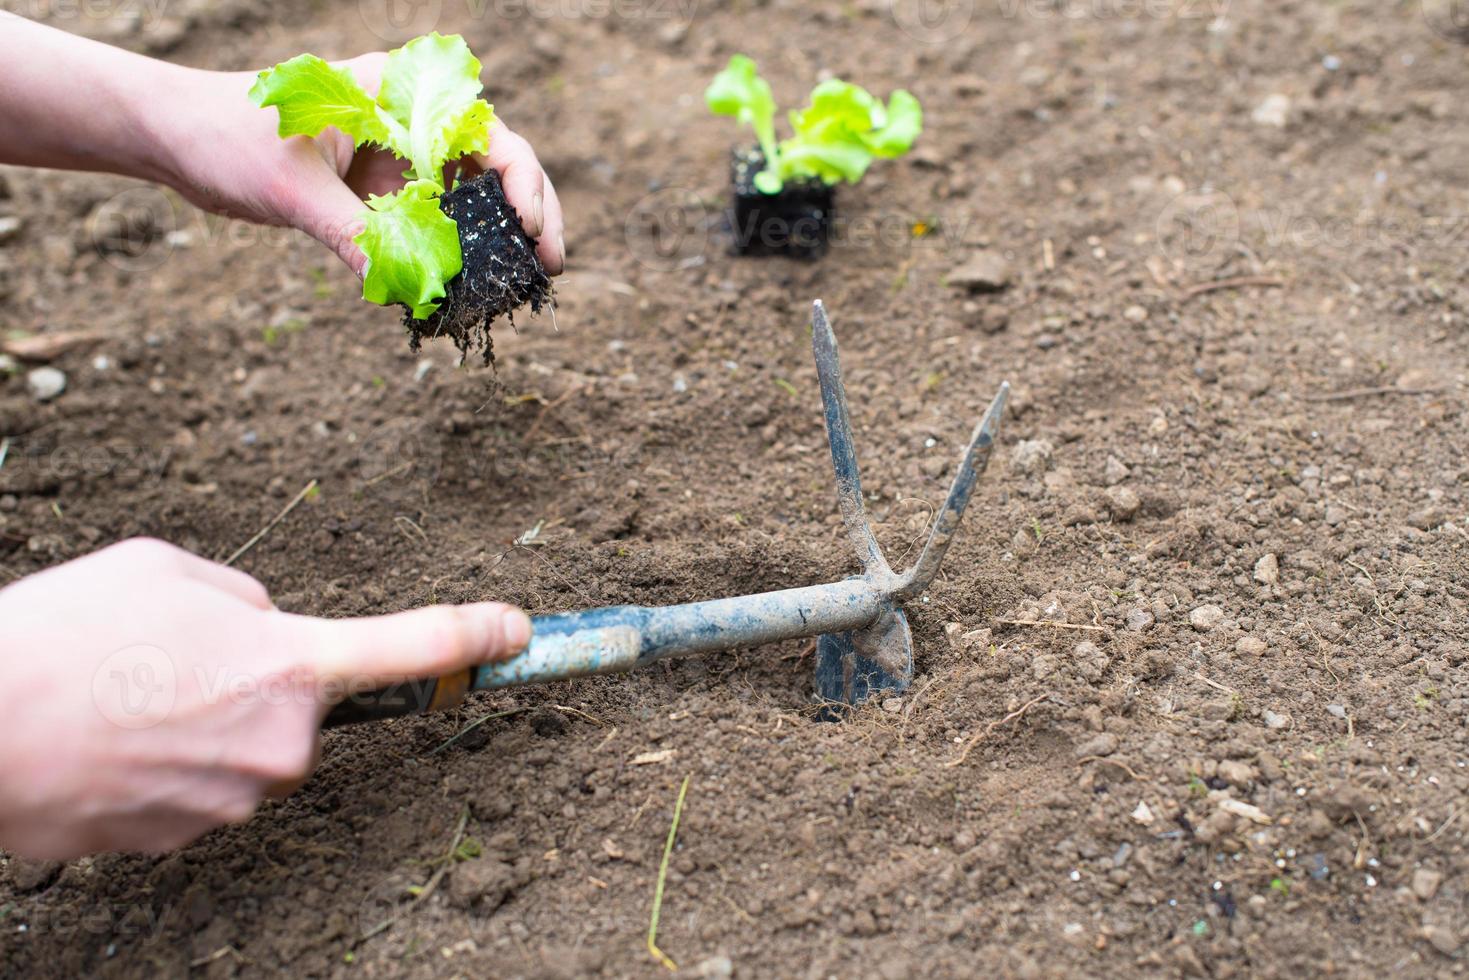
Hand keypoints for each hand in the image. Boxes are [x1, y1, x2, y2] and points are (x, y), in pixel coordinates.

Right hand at [0, 538, 531, 859]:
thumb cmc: (67, 634)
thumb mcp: (170, 571)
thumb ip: (248, 599)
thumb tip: (267, 627)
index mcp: (293, 663)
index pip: (414, 647)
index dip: (473, 636)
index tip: (517, 633)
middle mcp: (281, 745)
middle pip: (298, 705)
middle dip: (253, 679)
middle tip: (171, 660)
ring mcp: (233, 802)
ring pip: (245, 749)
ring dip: (202, 722)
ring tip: (123, 696)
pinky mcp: (183, 840)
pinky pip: (199, 789)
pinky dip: (167, 764)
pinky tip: (110, 739)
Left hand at [154, 54, 564, 276]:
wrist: (172, 138)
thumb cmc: (224, 135)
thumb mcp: (291, 188)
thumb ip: (349, 235)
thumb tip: (402, 292)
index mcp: (397, 92)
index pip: (484, 129)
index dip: (520, 178)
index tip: (528, 227)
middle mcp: (409, 121)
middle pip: (496, 163)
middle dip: (532, 213)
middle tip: (551, 267)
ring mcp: (398, 157)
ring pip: (472, 196)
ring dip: (500, 238)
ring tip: (525, 283)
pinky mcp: (381, 190)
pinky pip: (433, 222)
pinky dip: (454, 253)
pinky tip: (469, 288)